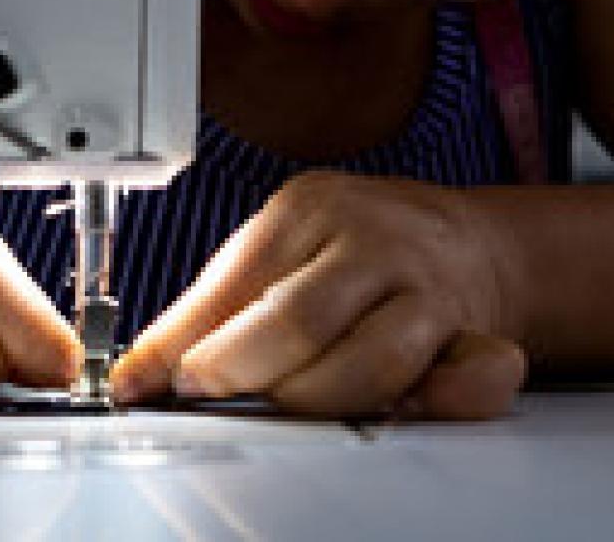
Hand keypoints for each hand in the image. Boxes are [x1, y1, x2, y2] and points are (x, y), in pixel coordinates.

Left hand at [109, 171, 526, 419]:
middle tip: (216, 395)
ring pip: (372, 365)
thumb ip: (211, 309)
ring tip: (291, 401)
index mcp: (313, 208)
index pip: (240, 284)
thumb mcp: (277, 250)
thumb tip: (136, 375)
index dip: (194, 347)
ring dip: (318, 402)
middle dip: (246, 375)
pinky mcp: (478, 334)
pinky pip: (469, 382)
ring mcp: (430, 287)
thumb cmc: (355, 250)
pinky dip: (436, 403)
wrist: (465, 243)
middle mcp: (376, 240)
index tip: (156, 385)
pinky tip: (399, 405)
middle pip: (300, 323)